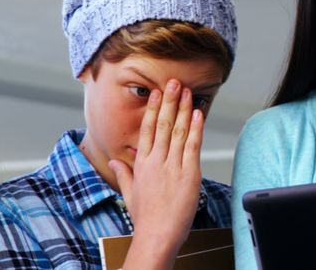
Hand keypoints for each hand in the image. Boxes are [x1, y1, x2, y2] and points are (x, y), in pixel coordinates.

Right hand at [109, 79, 203, 268]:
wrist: (158, 234)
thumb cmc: (146, 217)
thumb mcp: (130, 193)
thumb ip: (124, 174)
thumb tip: (117, 162)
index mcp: (142, 164)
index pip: (148, 130)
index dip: (153, 109)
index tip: (157, 93)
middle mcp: (156, 161)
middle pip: (163, 124)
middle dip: (169, 101)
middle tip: (174, 82)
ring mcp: (173, 166)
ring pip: (179, 131)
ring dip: (184, 109)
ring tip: (188, 92)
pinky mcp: (189, 173)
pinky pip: (193, 145)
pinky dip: (196, 128)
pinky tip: (198, 114)